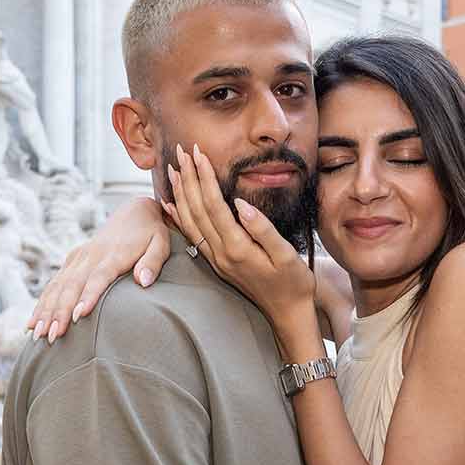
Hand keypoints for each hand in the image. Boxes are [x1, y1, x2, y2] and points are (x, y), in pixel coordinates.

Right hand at [27, 197, 169, 341]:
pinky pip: (54, 284)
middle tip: (54, 335)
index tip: (79, 316)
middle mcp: (91, 255)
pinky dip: (42, 303)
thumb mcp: (161, 243)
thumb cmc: (150, 233)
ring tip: (39, 334)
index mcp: (113, 254)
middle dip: (60, 311)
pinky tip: (33, 323)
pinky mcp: (72, 261)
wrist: (134, 212)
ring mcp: (79, 258)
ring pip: (58, 286)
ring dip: (47, 310)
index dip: (88, 296)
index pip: (98, 277)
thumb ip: (153, 262)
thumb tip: (144, 281)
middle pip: (72, 285)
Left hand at [165, 144, 315, 337]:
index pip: (213, 205)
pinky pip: (192, 236)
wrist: (288, 314)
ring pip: (190, 221)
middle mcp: (220, 254)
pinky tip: (170, 204)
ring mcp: (216, 260)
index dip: (204, 177)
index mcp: (237, 247)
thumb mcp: (286, 256)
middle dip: (188, 177)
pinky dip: (179, 217)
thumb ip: (262, 229)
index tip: (199, 152)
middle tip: (182, 150)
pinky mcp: (217, 263)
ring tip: (174, 169)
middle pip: (197, 209)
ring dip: (180, 193)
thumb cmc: (294, 284)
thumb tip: (241, 203)